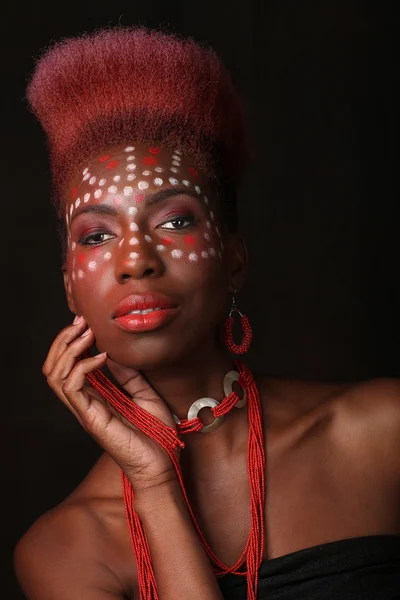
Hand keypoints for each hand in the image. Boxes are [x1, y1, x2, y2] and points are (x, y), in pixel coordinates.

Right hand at [42, 316, 178, 492]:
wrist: (162, 465)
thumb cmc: (155, 435)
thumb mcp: (144, 394)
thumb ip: (127, 375)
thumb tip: (113, 353)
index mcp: (95, 397)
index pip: (67, 366)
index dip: (71, 341)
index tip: (85, 322)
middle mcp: (84, 403)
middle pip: (53, 368)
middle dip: (63, 341)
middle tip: (80, 322)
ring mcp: (85, 412)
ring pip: (55, 376)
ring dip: (68, 349)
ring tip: (86, 334)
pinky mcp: (92, 419)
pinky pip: (72, 389)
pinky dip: (82, 367)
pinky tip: (101, 357)